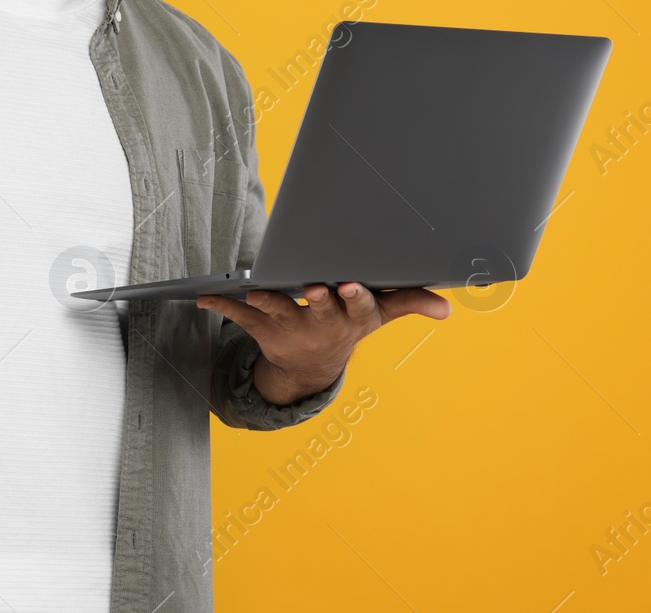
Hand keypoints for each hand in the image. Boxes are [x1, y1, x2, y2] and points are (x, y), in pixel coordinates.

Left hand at [196, 282, 450, 404]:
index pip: (358, 307)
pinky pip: (240, 318)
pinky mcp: (263, 332)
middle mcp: (322, 326)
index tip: (352, 285)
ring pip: (279, 315)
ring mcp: (291, 331)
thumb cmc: (346, 325)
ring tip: (255, 293)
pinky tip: (203, 297)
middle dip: (318, 301)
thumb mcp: (378, 314)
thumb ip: (409, 301)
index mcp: (351, 318)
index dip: (356, 297)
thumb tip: (447, 307)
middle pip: (320, 312)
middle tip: (312, 287)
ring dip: (266, 304)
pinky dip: (222, 306)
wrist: (311, 366)